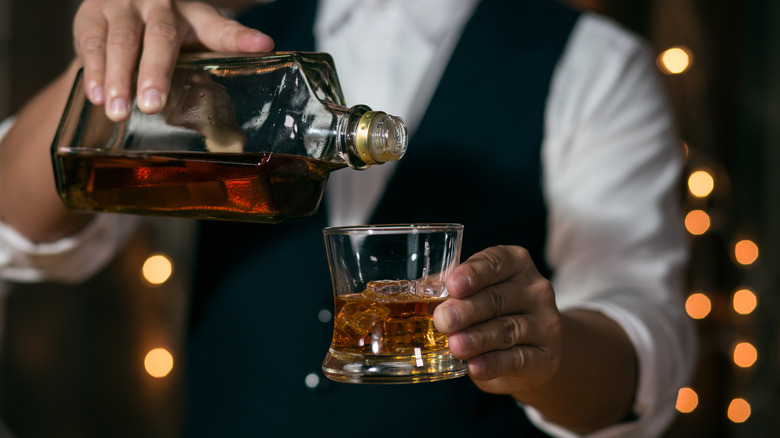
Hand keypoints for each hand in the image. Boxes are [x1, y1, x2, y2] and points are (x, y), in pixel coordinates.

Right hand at [72, 0, 273, 120]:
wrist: (124, 6)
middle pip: (161, 37)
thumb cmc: (169, 36)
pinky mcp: (92, 15)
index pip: (220, 27)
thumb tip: (234, 139)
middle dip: (156, 72)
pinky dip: (93, 72)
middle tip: (153, 105)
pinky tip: (97, 98)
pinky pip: (91, 43)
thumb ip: (211, 83)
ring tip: (120, 111)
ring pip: (121, 42)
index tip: (263, 46)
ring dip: (119, 78)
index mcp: (194, 14)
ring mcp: (124, 7)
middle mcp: (161, 5)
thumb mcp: (194, 47)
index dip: (240, 37)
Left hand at [433, 245, 562, 394]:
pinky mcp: (547, 358)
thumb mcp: (475, 297)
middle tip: (442, 320)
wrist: (528, 355)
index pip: (496, 262)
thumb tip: (421, 292)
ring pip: (507, 330)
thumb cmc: (492, 316)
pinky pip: (518, 360)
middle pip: (497, 298)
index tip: (453, 285)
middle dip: (467, 309)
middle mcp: (536, 290)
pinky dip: (494, 364)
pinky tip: (475, 367)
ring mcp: (546, 324)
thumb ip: (452, 293)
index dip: (474, 272)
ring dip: (478, 338)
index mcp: (516, 264)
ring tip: (455, 345)